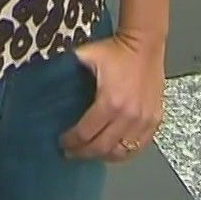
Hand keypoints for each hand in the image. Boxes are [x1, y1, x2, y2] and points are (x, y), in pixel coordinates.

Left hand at [61, 31, 165, 161]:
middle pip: (101, 147)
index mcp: (110, 102)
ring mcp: (143, 120)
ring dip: (103, 156)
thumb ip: (66, 68)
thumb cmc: (116, 51)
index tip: (62, 142)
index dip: (71, 141)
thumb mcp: (86, 56)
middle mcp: (128, 116)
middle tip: (72, 152)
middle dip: (83, 152)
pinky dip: (124, 152)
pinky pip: (139, 146)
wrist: (145, 44)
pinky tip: (113, 150)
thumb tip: (46, 79)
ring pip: (121, 152)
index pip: (85, 133)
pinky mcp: (154, 120)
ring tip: (90, 152)